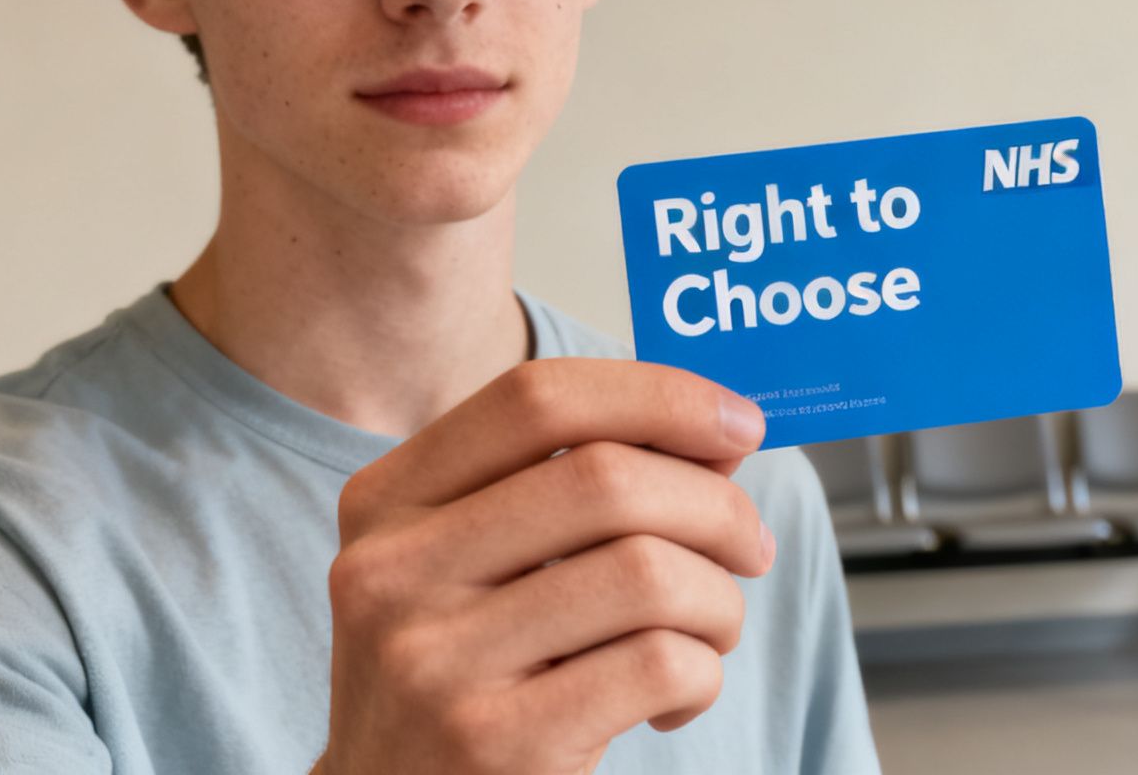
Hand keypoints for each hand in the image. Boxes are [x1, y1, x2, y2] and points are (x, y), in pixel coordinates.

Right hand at [311, 359, 772, 774]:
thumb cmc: (458, 677)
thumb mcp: (480, 568)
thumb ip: (581, 491)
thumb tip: (718, 436)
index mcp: (386, 502)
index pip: (536, 400)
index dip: (659, 397)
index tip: (741, 422)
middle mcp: (393, 572)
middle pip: (606, 478)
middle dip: (716, 505)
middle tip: (750, 545)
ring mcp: (436, 660)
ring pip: (646, 572)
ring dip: (718, 600)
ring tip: (712, 631)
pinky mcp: (493, 742)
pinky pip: (657, 664)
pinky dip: (702, 673)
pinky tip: (676, 697)